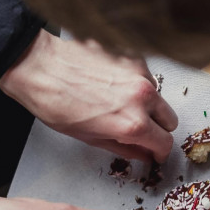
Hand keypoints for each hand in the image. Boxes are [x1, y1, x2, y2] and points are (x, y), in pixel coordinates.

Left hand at [0, 30, 177, 161]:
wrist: (39, 66)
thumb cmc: (56, 104)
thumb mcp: (91, 139)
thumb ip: (125, 148)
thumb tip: (143, 154)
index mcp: (132, 123)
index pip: (165, 143)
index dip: (160, 152)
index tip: (156, 152)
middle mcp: (143, 96)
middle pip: (170, 120)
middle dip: (158, 129)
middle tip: (139, 130)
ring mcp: (139, 73)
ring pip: (159, 96)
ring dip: (147, 104)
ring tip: (119, 103)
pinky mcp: (132, 56)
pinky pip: (145, 76)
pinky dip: (135, 83)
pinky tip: (113, 84)